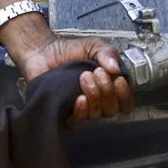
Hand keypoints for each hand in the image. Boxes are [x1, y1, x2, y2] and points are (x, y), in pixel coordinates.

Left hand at [17, 35, 133, 127]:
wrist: (42, 51)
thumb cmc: (68, 50)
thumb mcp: (93, 46)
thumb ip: (107, 53)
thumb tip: (116, 69)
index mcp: (107, 87)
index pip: (125, 102)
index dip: (124, 95)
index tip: (117, 79)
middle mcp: (96, 101)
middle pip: (111, 110)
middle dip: (107, 91)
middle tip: (95, 73)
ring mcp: (80, 109)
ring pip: (96, 114)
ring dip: (93, 95)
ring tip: (83, 77)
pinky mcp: (63, 113)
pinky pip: (77, 122)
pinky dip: (81, 111)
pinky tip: (78, 98)